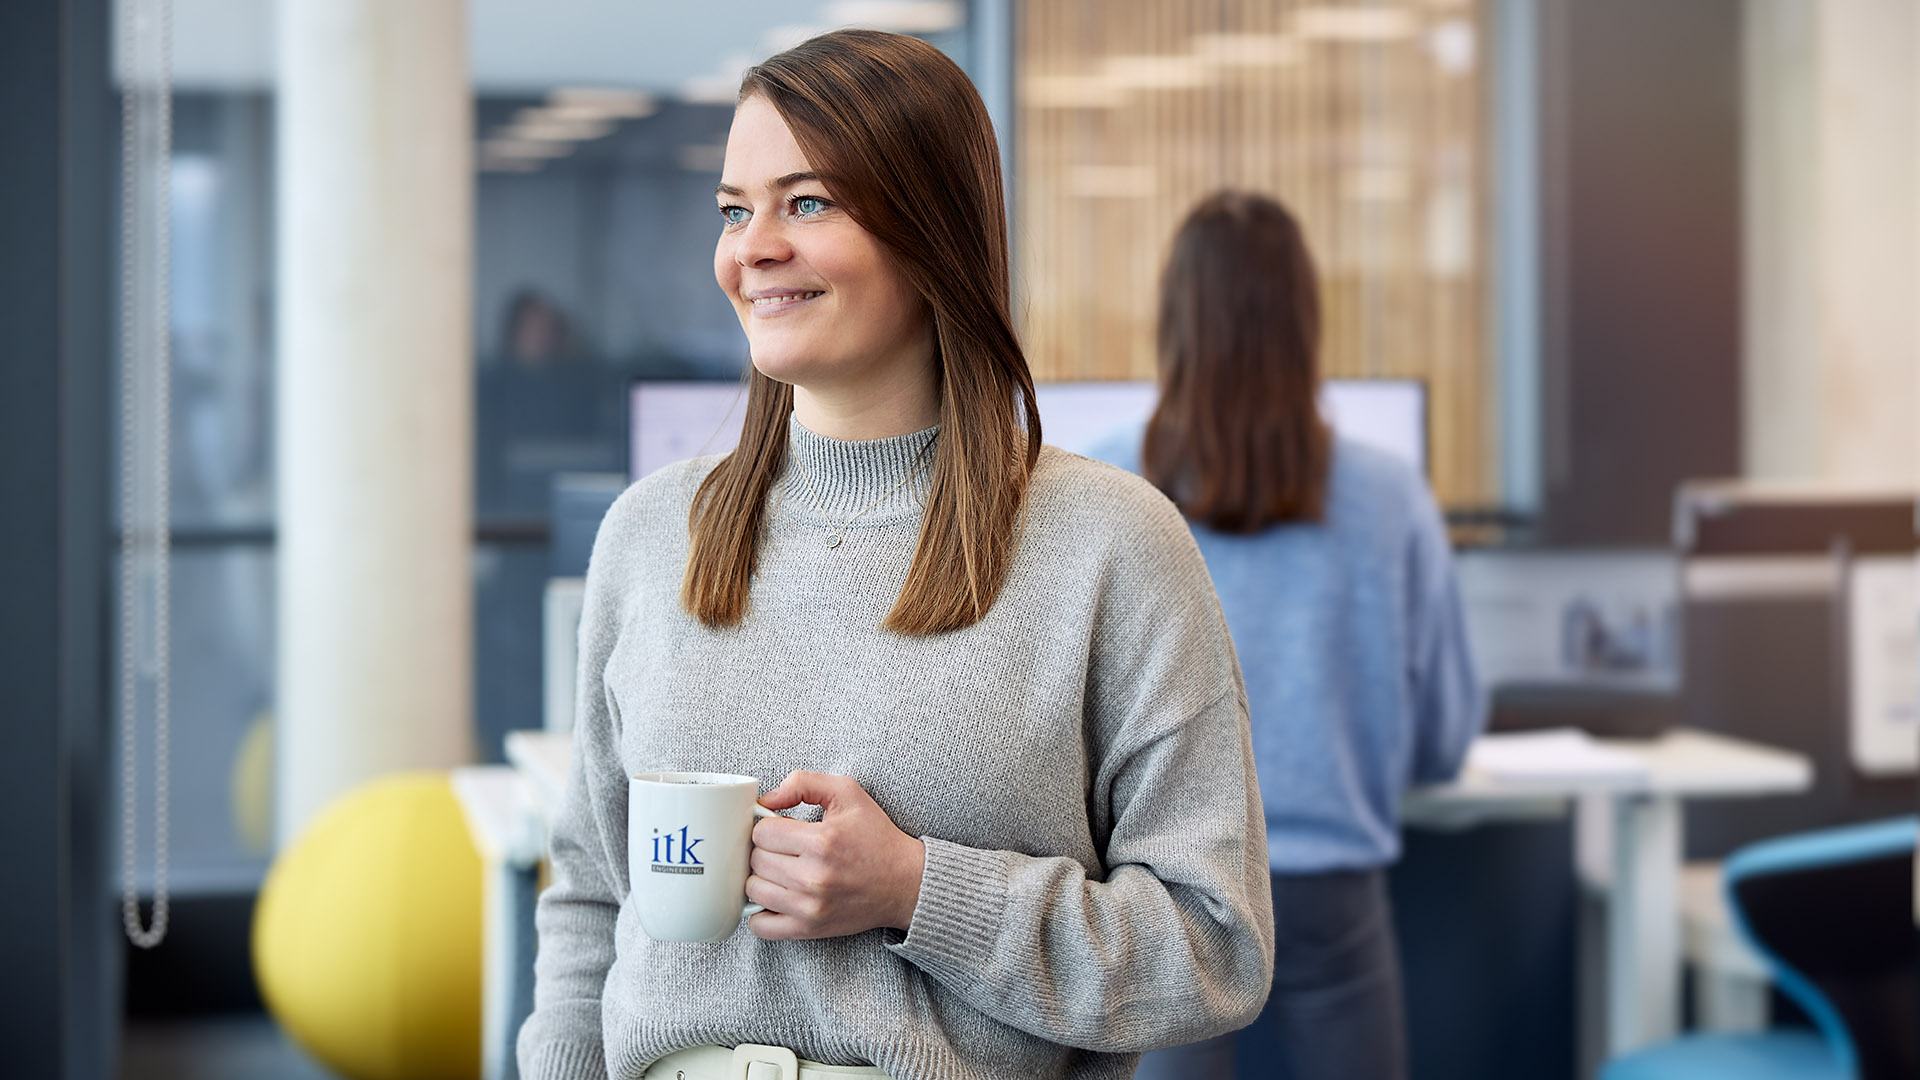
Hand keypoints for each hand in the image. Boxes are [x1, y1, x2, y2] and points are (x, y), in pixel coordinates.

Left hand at [746, 770, 925, 940]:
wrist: (905, 882)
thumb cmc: (875, 835)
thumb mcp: (847, 792)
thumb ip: (803, 783)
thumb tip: (766, 799)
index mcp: (822, 841)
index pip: (762, 832)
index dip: (769, 825)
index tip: (783, 828)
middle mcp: (813, 877)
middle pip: (756, 861)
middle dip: (766, 850)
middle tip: (785, 848)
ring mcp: (809, 907)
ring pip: (753, 890)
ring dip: (762, 878)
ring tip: (782, 870)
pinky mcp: (809, 929)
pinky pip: (761, 926)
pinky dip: (760, 912)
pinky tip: (776, 897)